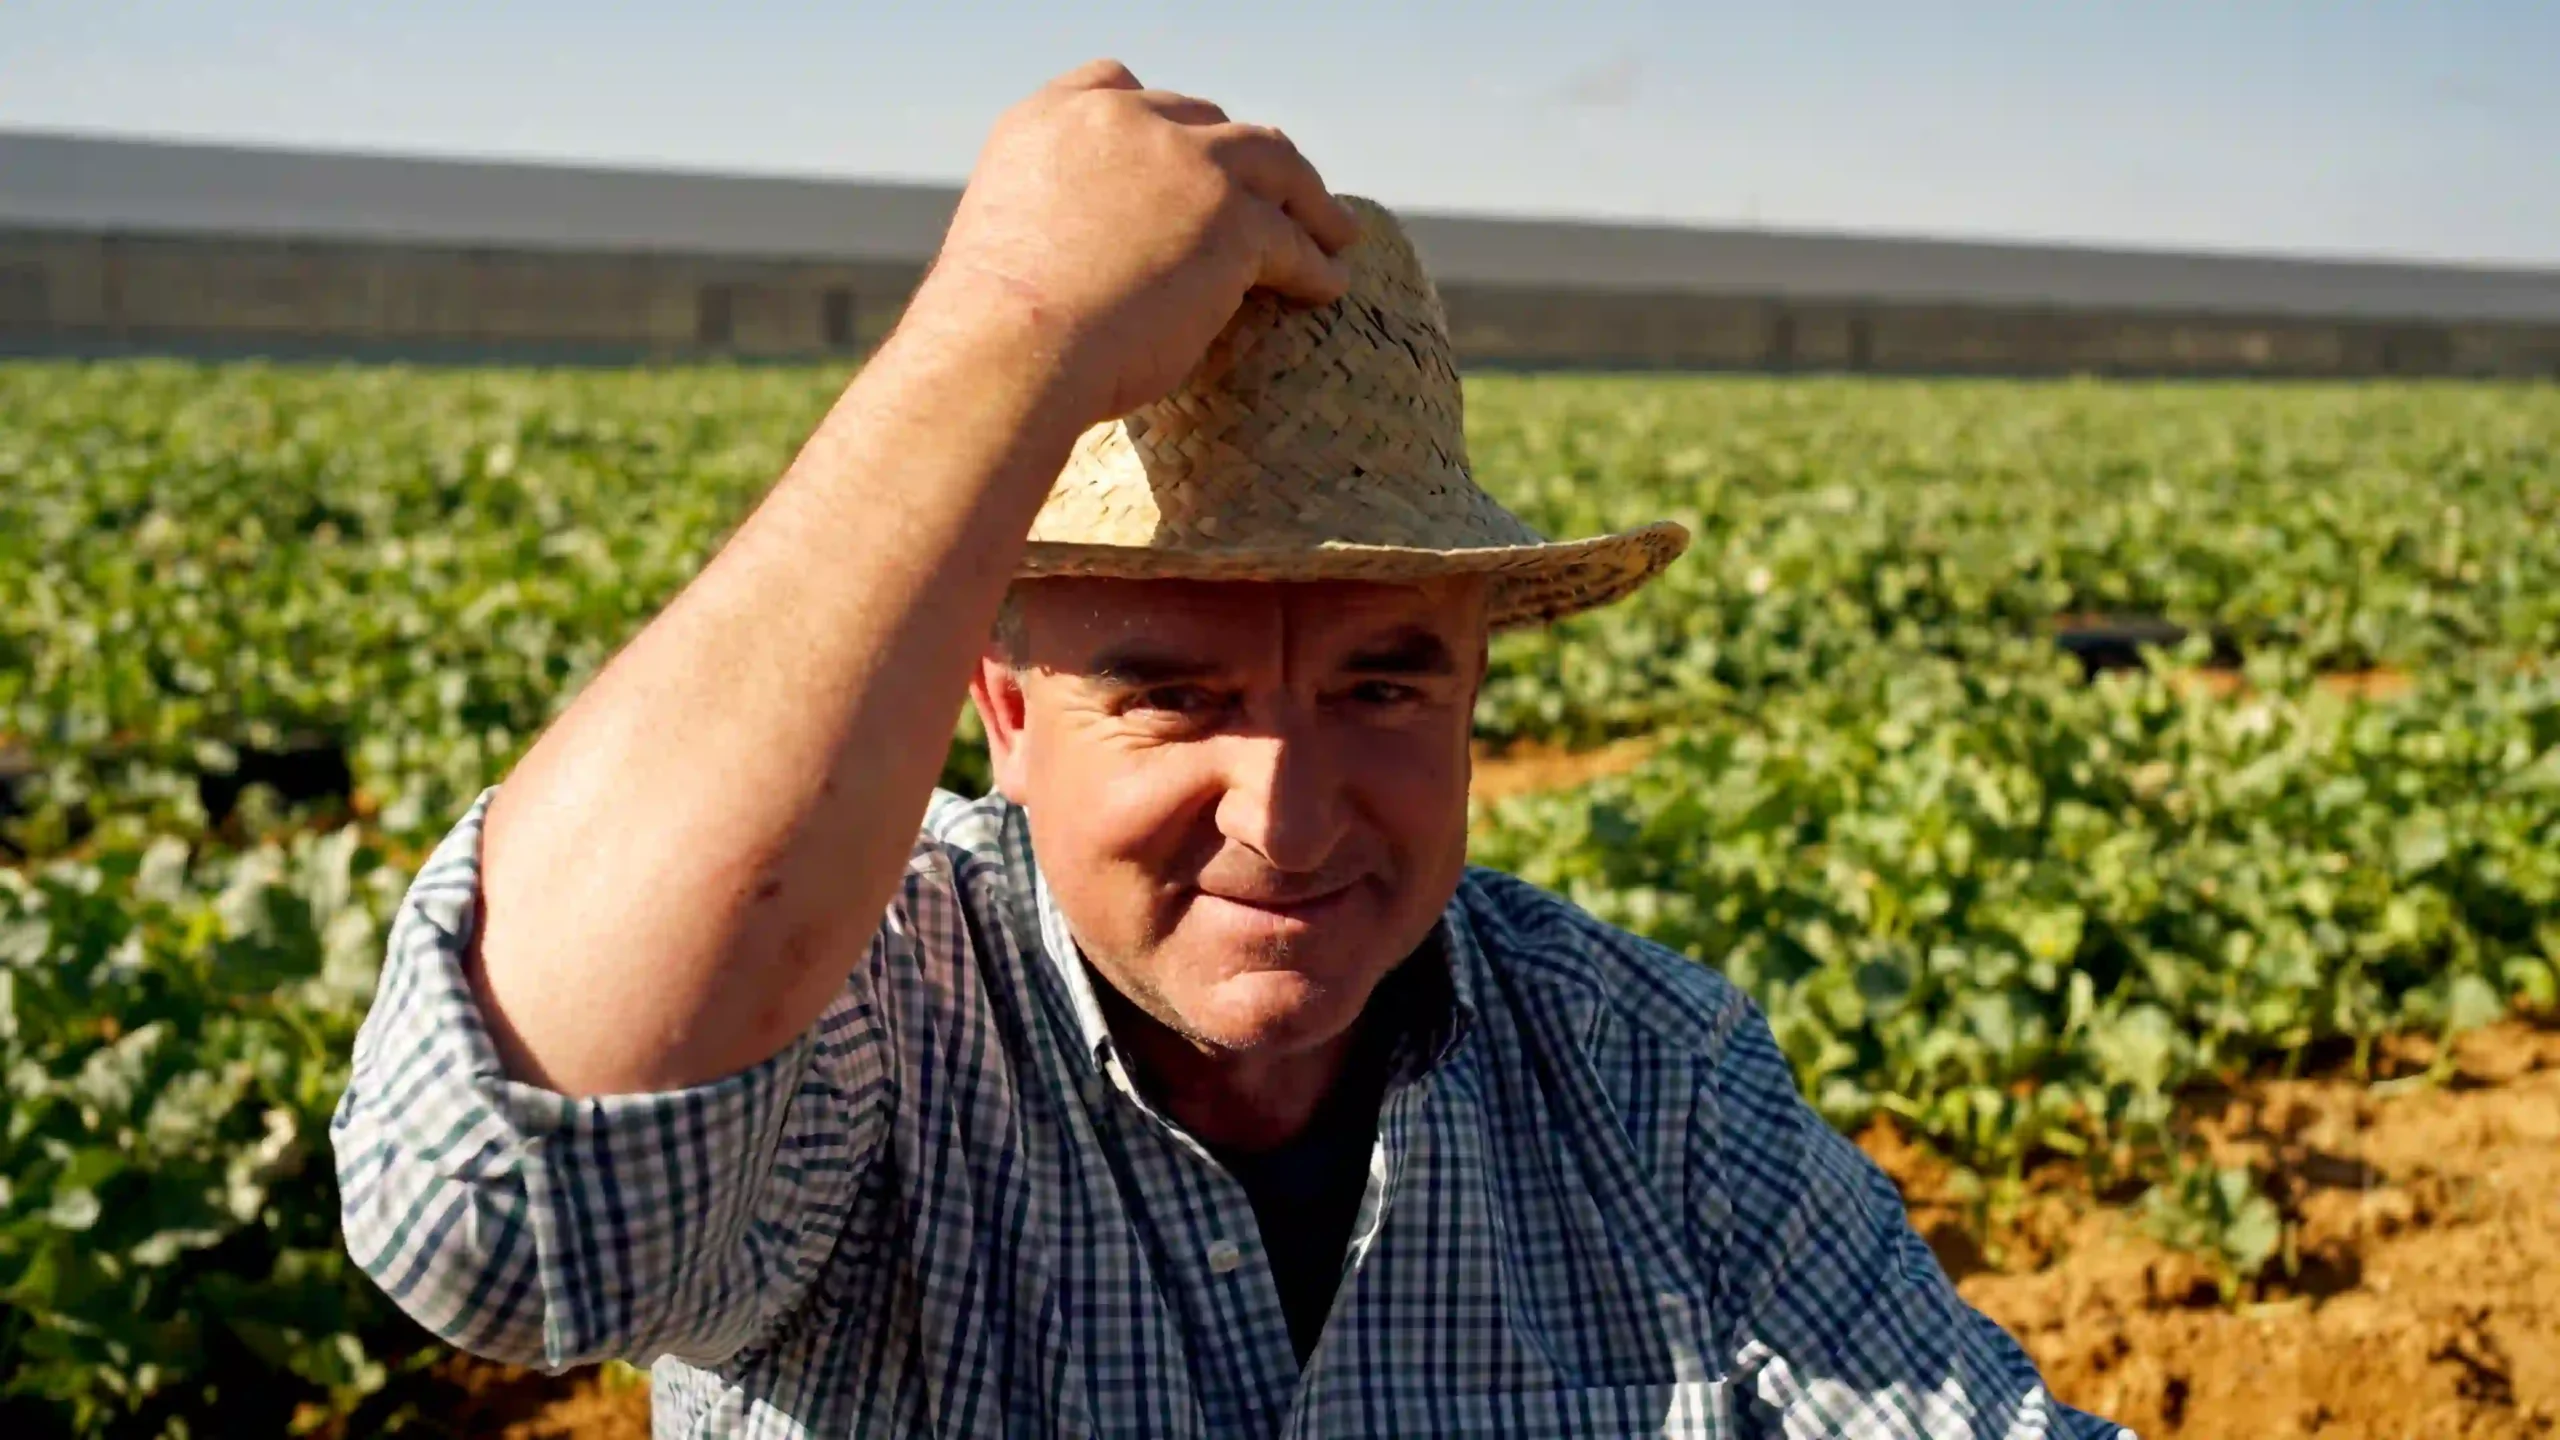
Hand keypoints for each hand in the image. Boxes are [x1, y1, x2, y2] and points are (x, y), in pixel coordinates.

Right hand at [912, 58, 1361, 426]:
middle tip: (1270, 192)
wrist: (1007, 351)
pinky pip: (1291, 240)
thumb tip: (1089, 255)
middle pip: (1206, 120)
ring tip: (1331, 230)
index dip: (1160, 118)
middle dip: (1240, 157)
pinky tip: (1328, 283)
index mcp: (1052, 120)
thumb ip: (1056, 215)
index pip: (1117, 84)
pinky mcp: (1231, 221)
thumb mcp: (1004, 236)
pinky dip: (1316, 262)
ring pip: (1270, 162)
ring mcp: (1184, 164)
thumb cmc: (993, 331)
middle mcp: (1122, 122)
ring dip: (1305, 197)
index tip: (1184, 145)